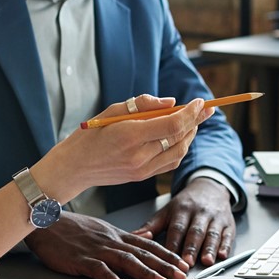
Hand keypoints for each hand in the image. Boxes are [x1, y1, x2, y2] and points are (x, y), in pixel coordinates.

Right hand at [24, 212, 189, 278]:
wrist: (44, 221)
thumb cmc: (71, 228)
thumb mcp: (102, 228)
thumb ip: (124, 236)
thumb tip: (146, 236)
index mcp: (116, 235)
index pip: (148, 245)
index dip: (168, 255)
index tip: (183, 264)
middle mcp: (111, 241)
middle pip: (142, 254)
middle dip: (165, 265)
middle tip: (181, 276)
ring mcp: (96, 250)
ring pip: (125, 261)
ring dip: (145, 272)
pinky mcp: (79, 260)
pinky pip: (97, 269)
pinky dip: (109, 277)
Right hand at [33, 96, 214, 201]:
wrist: (73, 167)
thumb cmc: (90, 134)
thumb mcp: (113, 110)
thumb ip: (143, 104)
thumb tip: (171, 102)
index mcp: (130, 135)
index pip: (172, 125)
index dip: (190, 113)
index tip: (199, 102)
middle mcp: (139, 155)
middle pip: (180, 138)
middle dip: (196, 121)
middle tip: (205, 109)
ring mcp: (141, 170)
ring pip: (179, 153)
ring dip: (190, 135)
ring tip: (194, 121)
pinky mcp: (141, 177)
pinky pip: (170, 163)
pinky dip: (180, 149)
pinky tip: (181, 138)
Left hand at [132, 178, 235, 266]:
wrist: (209, 188)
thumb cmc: (185, 205)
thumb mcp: (166, 212)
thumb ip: (150, 226)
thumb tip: (132, 237)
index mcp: (181, 210)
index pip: (176, 228)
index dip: (173, 243)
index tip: (168, 258)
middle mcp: (199, 213)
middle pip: (194, 232)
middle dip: (191, 248)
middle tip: (187, 263)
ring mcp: (215, 218)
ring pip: (212, 233)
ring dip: (209, 248)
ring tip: (206, 261)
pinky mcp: (228, 224)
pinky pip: (228, 234)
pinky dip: (226, 245)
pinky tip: (223, 255)